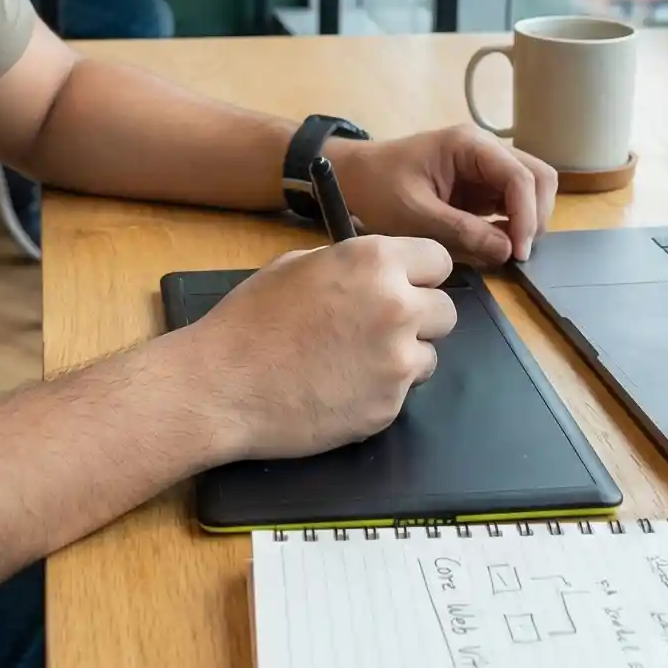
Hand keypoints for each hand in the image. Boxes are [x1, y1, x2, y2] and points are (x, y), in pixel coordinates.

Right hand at [178, 236, 458, 460]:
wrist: (222, 386)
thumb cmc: (249, 321)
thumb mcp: (296, 266)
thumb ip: (349, 265)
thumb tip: (376, 271)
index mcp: (375, 262)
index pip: (439, 260)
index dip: (420, 275)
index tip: (406, 285)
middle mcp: (398, 306)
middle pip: (445, 311)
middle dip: (418, 318)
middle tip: (379, 328)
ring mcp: (397, 361)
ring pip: (429, 356)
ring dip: (403, 358)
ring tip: (353, 362)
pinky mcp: (389, 407)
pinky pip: (402, 394)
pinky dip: (379, 392)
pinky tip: (339, 389)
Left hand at [324, 126, 557, 265]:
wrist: (353, 178)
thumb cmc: (377, 188)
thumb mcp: (415, 215)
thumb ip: (462, 232)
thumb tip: (508, 251)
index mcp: (469, 145)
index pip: (519, 176)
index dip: (526, 215)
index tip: (518, 252)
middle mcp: (485, 150)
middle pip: (537, 177)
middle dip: (535, 215)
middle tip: (518, 252)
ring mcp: (484, 167)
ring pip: (529, 188)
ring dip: (527, 219)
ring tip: (509, 250)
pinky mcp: (479, 186)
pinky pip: (511, 202)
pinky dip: (513, 223)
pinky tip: (498, 245)